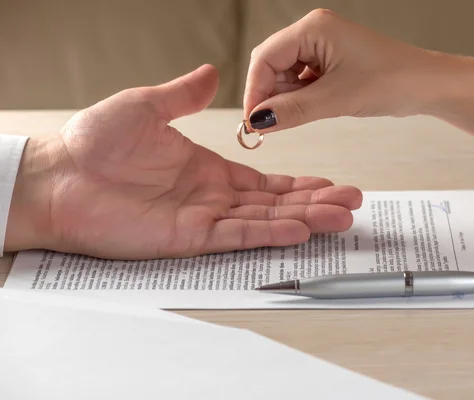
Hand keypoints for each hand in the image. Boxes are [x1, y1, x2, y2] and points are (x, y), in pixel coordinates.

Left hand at [6, 65, 361, 258]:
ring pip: (266, 220)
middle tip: (352, 202)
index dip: (300, 181)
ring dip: (305, 218)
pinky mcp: (188, 236)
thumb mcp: (147, 105)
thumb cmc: (95, 142)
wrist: (59, 175)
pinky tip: (300, 229)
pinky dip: (271, 232)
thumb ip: (185, 96)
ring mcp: (203, 217)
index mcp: (208, 168)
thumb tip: (211, 74)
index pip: (265, 179)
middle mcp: (212, 196)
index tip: (330, 182)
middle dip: (316, 202)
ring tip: (342, 216)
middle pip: (276, 202)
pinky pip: (238, 234)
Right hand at [243, 9, 442, 132]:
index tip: (253, 121)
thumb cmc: (392, 81)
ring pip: (286, 75)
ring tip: (305, 113)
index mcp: (313, 28)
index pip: (265, 57)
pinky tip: (313, 108)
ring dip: (288, 98)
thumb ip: (292, 110)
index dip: (255, 90)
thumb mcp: (335, 100)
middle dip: (271, 95)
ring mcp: (323, 45)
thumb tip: (257, 121)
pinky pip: (303, 80)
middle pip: (272, 65)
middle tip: (274, 125)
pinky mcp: (331, 61)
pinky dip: (302, 97)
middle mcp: (314, 31)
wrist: (427, 85)